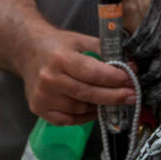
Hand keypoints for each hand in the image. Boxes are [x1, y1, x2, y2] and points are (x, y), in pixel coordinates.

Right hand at [21, 26, 135, 125]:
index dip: (115, 78)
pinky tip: (97, 109)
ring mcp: (42, 97)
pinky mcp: (39, 109)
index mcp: (60, 58)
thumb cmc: (57, 45)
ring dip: (101, 106)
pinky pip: (69, 120)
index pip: (93, 73)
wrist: (27, 50)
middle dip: (115, 96)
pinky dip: (86, 117)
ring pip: (80, 108)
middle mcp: (49, 79)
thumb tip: (131, 65)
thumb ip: (104, 51)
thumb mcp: (80, 40)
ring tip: (116, 100)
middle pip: (88, 94)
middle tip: (133, 96)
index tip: (131, 80)